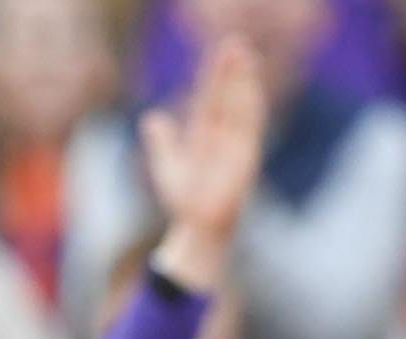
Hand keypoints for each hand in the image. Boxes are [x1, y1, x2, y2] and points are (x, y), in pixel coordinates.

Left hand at [143, 38, 265, 293]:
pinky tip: (252, 91)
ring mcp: (236, 147)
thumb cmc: (186, 202)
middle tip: (236, 43)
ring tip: (246, 58)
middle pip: (228, 97)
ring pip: (241, 108)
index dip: (214, 76)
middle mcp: (223, 138)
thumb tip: (152, 118)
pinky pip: (249, 130)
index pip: (210, 98)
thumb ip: (162, 142)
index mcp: (206, 135)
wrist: (197, 229)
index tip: (219, 52)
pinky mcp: (244, 161)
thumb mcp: (167, 166)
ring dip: (244, 84)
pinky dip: (251, 110)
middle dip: (232, 72)